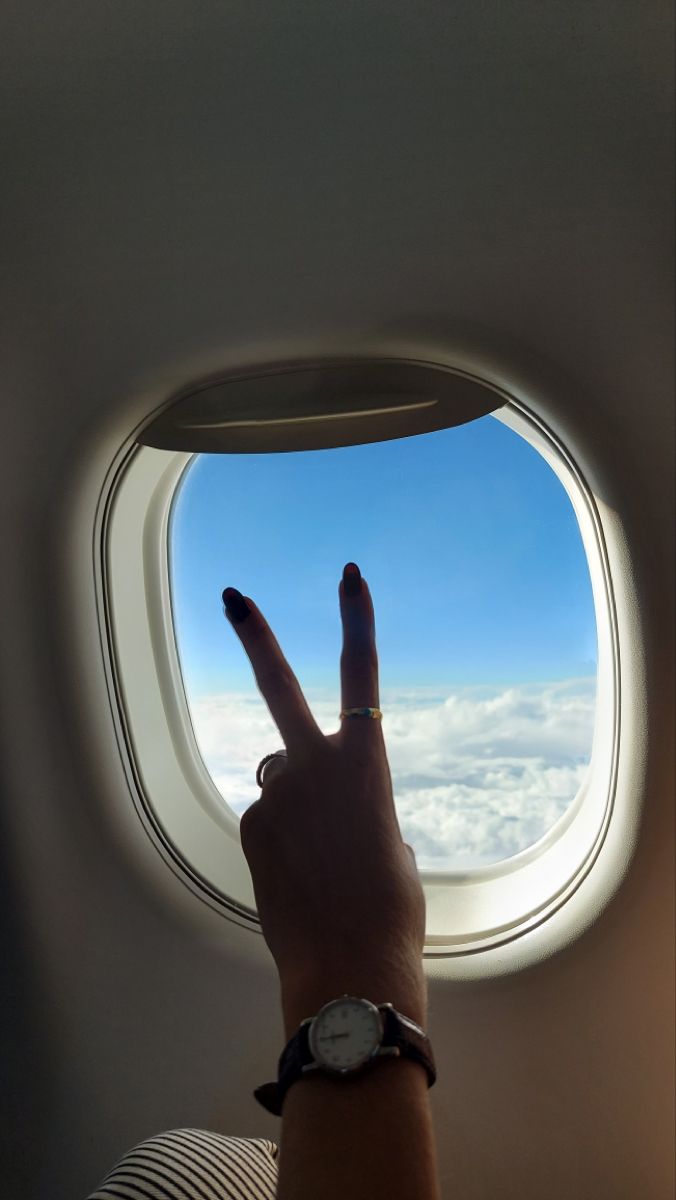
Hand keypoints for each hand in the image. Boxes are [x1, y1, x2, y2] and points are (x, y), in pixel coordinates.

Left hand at [222, 563, 425, 1035]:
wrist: (352, 967)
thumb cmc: (392, 911)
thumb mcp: (393, 847)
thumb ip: (363, 809)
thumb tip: (333, 813)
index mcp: (367, 763)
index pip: (361, 674)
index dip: (357, 621)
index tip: (350, 576)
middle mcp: (316, 766)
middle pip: (278, 686)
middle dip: (256, 636)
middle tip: (232, 595)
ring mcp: (277, 796)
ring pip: (279, 775)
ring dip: (295, 796)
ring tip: (321, 853)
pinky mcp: (251, 828)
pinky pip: (268, 817)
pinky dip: (283, 837)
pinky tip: (302, 875)